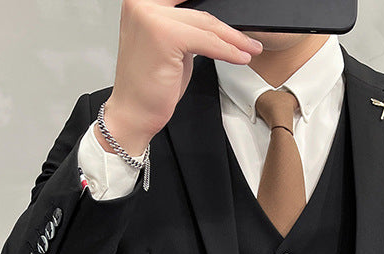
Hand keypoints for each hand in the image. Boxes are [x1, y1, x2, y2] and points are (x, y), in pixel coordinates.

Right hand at [98, 0, 263, 155]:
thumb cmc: (148, 85)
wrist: (133, 113)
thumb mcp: (168, 46)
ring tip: (249, 49)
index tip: (231, 24)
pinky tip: (240, 57)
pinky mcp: (165, 36)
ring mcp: (151, 17)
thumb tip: (213, 24)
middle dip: (227, 27)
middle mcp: (142, 4)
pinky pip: (207, 41)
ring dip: (233, 39)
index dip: (212, 8)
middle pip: (198, 9)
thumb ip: (185, 28)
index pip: (187, 0)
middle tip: (248, 39)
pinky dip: (227, 51)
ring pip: (205, 24)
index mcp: (141, 1)